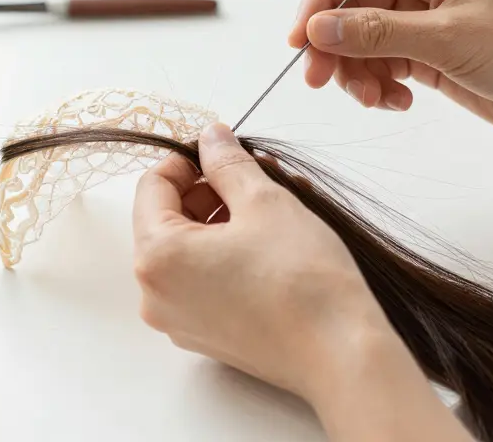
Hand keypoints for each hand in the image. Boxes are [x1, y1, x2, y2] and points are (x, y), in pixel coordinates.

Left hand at [131, 123, 392, 397]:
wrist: (340, 354)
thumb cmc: (302, 278)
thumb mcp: (264, 200)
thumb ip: (227, 162)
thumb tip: (210, 137)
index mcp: (157, 257)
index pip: (152, 186)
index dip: (187, 159)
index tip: (222, 150)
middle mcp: (155, 295)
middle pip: (166, 220)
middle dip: (206, 192)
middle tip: (253, 177)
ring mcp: (179, 322)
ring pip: (186, 252)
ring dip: (219, 222)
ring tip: (268, 210)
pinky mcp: (206, 338)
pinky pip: (201, 283)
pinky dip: (224, 257)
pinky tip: (266, 246)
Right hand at [289, 0, 492, 137]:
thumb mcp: (446, 39)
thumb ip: (376, 33)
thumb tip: (317, 30)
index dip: (320, 1)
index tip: (299, 40)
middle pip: (352, 6)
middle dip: (336, 46)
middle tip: (320, 81)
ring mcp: (426, 16)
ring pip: (362, 40)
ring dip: (358, 72)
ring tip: (374, 99)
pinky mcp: (430, 51)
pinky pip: (382, 63)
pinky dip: (379, 85)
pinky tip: (397, 101)